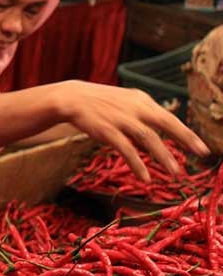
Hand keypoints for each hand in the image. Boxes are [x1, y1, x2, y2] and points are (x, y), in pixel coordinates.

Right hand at [55, 81, 209, 181]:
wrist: (72, 98)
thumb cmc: (100, 104)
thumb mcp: (125, 106)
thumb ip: (142, 120)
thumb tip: (156, 143)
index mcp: (142, 100)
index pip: (170, 118)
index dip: (187, 134)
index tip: (203, 149)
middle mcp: (135, 108)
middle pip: (166, 123)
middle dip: (186, 139)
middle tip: (202, 154)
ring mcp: (121, 118)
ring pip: (149, 137)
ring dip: (163, 156)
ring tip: (175, 172)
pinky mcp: (107, 130)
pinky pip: (126, 149)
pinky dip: (137, 163)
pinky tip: (146, 177)